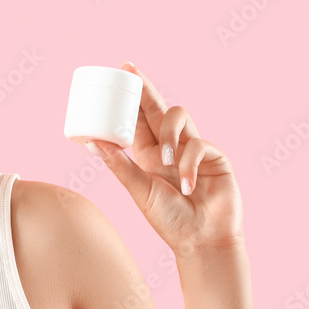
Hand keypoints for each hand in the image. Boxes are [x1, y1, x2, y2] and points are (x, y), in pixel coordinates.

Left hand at [86, 62, 244, 255]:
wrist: (201, 240)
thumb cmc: (168, 220)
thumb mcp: (138, 190)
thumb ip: (119, 165)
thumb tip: (93, 141)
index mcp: (149, 153)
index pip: (139, 117)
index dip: (134, 94)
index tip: (124, 68)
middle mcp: (171, 147)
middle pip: (158, 108)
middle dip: (146, 89)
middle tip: (132, 72)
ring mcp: (194, 149)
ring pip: (180, 117)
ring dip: (169, 134)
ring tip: (165, 162)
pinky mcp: (215, 157)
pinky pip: (199, 145)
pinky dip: (189, 163)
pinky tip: (187, 185)